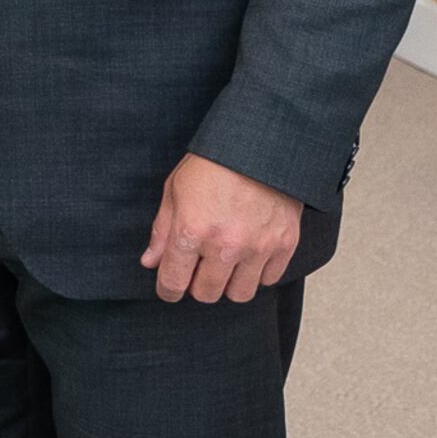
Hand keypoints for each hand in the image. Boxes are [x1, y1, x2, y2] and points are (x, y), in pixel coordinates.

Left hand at [141, 153, 303, 303]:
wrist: (263, 143)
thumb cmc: (214, 162)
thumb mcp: (175, 190)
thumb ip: (162, 231)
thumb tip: (151, 262)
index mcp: (192, 230)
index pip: (173, 282)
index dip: (168, 290)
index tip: (170, 289)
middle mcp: (225, 244)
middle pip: (206, 293)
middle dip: (197, 286)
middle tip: (198, 270)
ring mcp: (258, 246)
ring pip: (240, 293)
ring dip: (229, 284)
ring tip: (226, 264)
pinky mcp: (285, 243)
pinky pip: (270, 279)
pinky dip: (258, 273)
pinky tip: (250, 256)